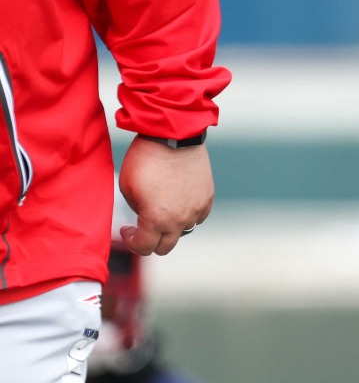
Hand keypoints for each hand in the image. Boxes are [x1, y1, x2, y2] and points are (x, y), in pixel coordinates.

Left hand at [118, 136, 213, 255]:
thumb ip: (137, 212)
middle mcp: (179, 218)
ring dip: (170, 227)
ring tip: (162, 211)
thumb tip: (143, 221)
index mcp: (156, 219)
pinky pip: (198, 216)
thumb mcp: (128, 189)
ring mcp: (197, 208)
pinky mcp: (208, 197)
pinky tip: (177, 202)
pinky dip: (187, 215)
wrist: (174, 135)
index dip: (131, 241)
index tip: (127, 230)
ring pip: (183, 231)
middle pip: (165, 247)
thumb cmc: (146, 159)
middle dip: (151, 241)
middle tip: (142, 227)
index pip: (144, 247)